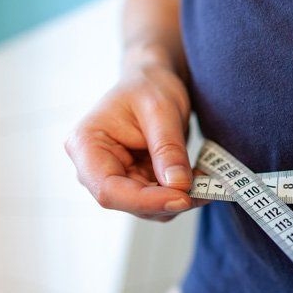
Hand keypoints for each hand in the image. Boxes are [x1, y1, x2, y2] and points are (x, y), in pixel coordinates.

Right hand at [66, 61, 200, 220]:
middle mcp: (94, 170)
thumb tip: (178, 186)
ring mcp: (115, 180)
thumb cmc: (149, 87)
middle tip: (207, 188)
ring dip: (180, 200)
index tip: (182, 198)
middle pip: (129, 203)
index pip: (108, 190)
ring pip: (148, 209)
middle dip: (168, 200)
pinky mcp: (136, 186)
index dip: (145, 201)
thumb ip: (168, 148)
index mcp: (85, 146)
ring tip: (207, 179)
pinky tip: (199, 179)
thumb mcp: (161, 110)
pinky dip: (183, 195)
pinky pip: (160, 202)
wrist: (152, 83)